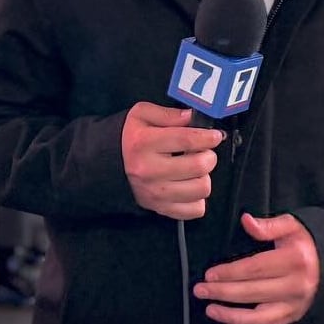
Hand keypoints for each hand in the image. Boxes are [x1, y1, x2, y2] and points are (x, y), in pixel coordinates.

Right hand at [121, 102, 222, 219]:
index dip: (208, 137)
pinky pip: (195, 209)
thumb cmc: (131, 138)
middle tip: (204, 152)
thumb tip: (192, 116)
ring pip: (201, 189)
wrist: (108, 164)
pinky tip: (188, 185)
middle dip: (208, 156)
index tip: (215, 136)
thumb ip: (168, 114)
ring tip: (194, 169)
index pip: (186, 140)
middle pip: (199, 166)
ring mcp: (155, 193)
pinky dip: (198, 198)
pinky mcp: (160, 209)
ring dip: (204, 177)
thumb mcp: (142, 115)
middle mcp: (149, 171)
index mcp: (144, 143)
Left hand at [194, 213, 319, 323]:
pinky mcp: (293, 316)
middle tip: (200, 291)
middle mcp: (295, 286)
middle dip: (223, 293)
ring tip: (210, 311)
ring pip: (260, 317)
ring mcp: (295, 305)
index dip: (230, 273)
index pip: (255, 269)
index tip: (209, 275)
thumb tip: (246, 220)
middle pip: (253, 293)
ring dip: (232, 317)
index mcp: (293, 260)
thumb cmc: (305, 241)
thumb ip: (268, 225)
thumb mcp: (291, 225)